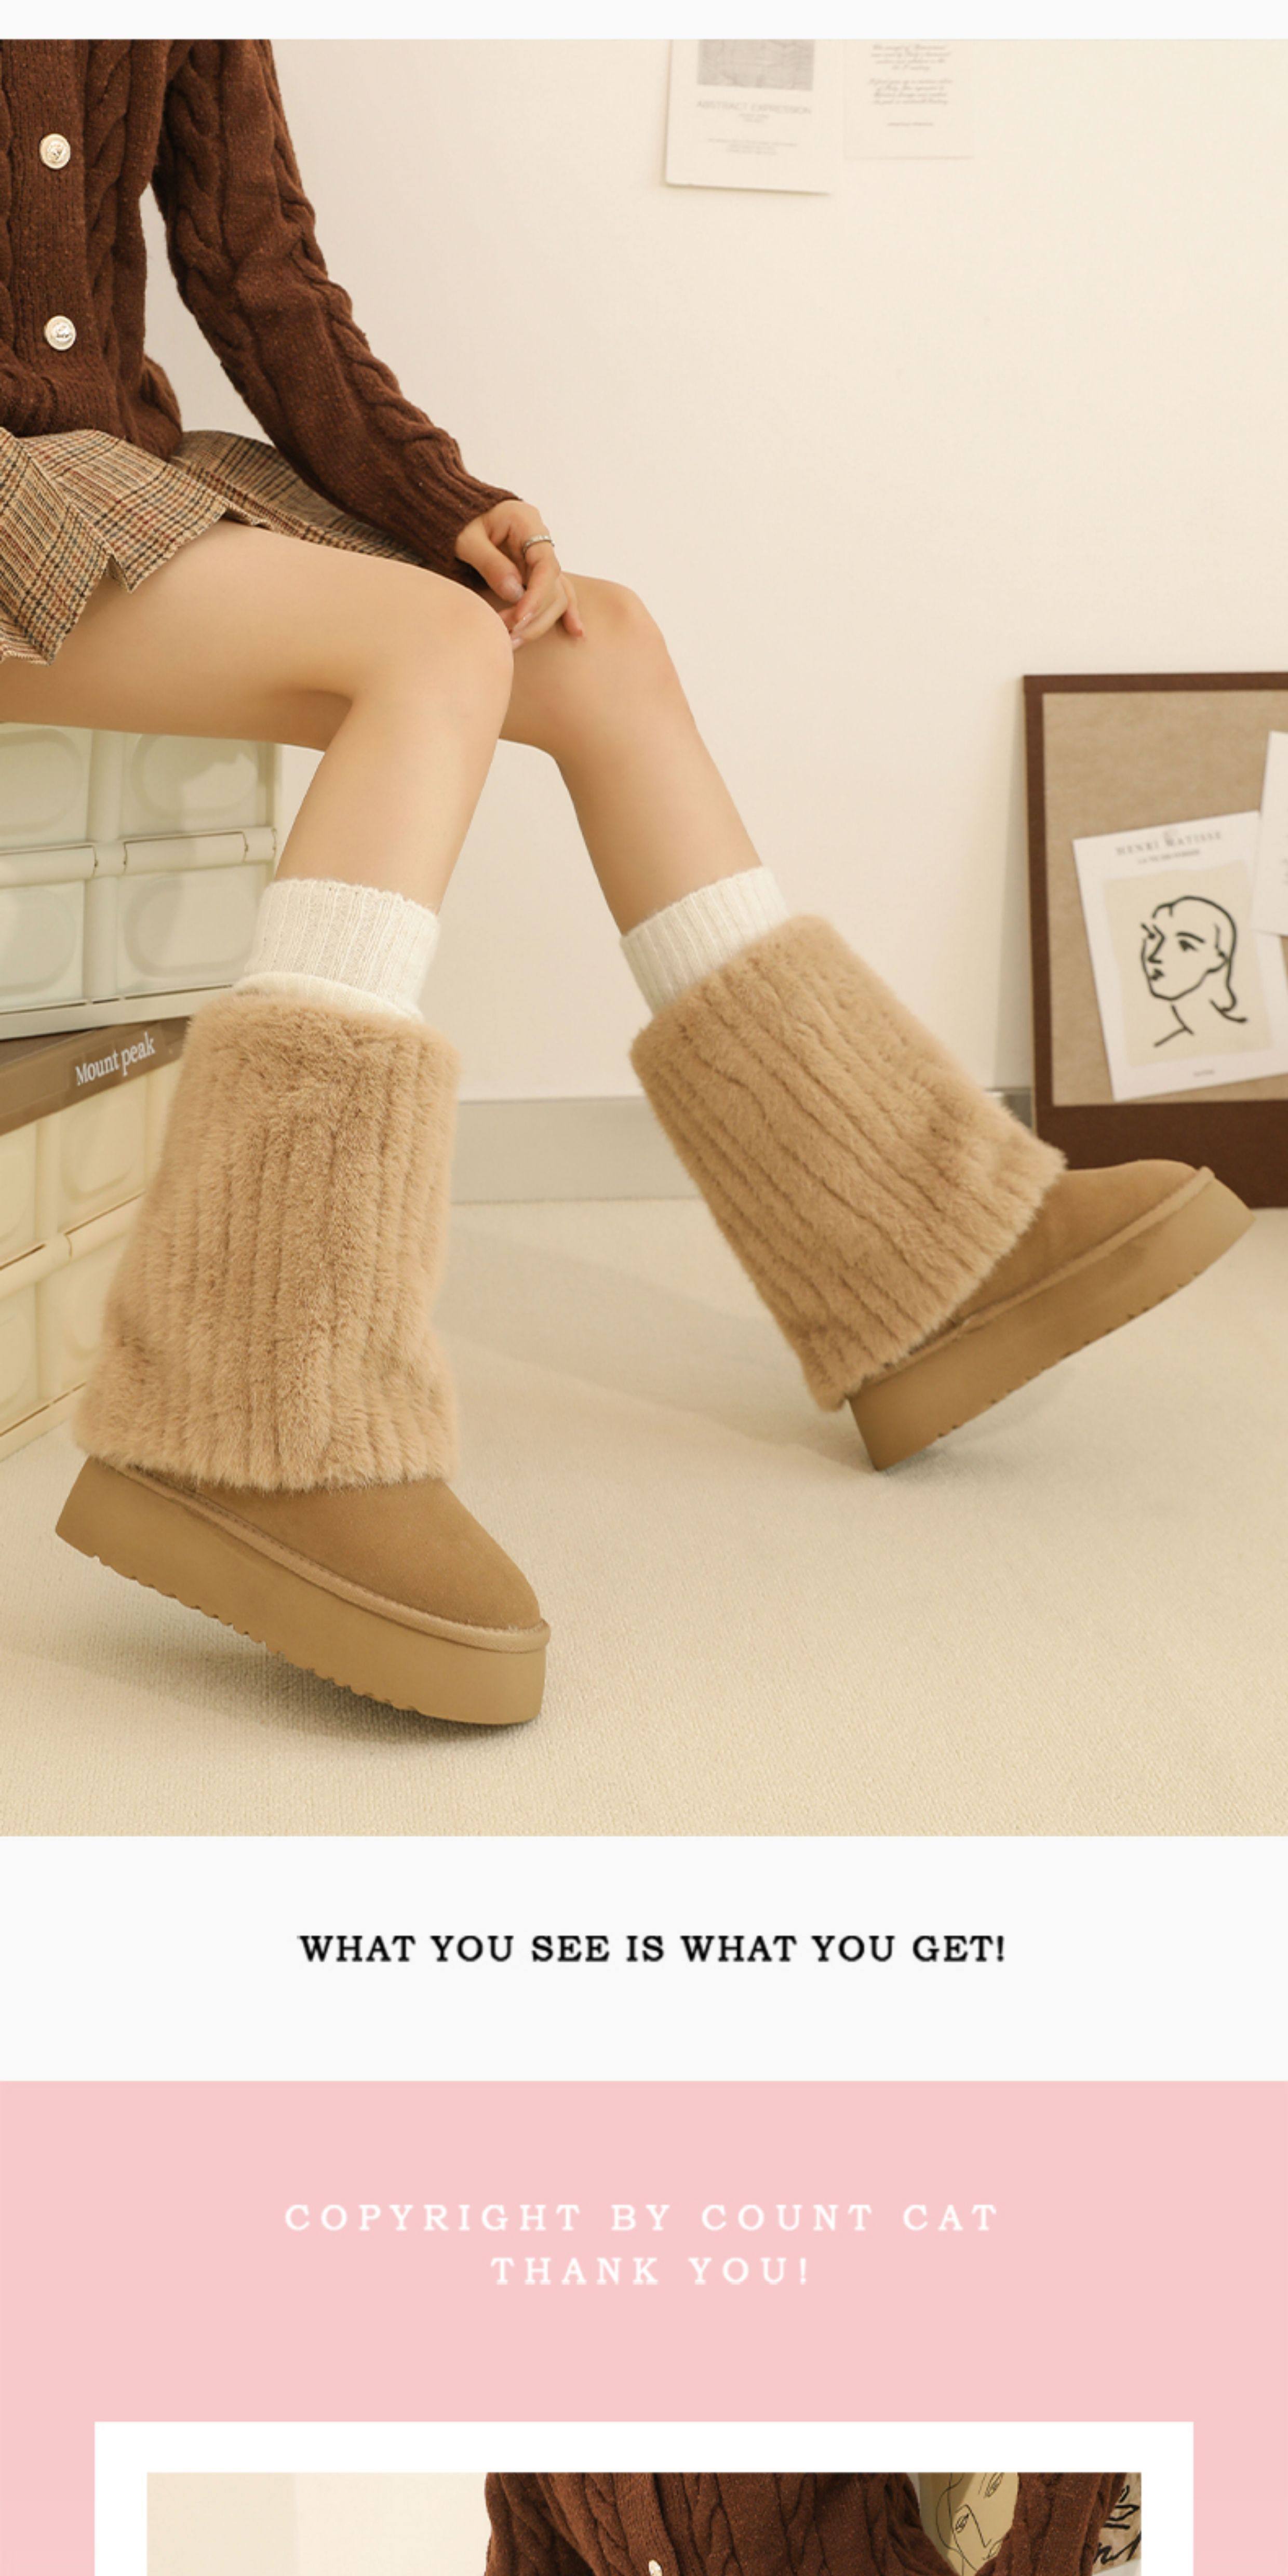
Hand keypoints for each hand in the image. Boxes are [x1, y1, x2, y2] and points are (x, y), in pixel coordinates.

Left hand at [454, 501, 584, 647]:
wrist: (455, 514)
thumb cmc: (457, 522)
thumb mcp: (466, 539)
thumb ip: (490, 562)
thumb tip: (515, 593)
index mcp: (526, 522)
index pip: (545, 564)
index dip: (536, 596)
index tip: (518, 618)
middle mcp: (539, 540)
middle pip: (554, 585)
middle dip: (533, 615)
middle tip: (507, 635)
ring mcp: (540, 557)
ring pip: (556, 595)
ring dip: (538, 622)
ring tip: (513, 642)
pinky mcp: (535, 572)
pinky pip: (556, 592)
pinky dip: (564, 612)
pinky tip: (575, 632)